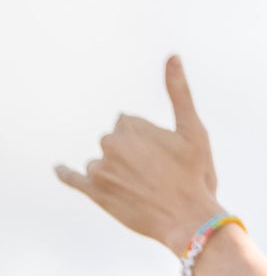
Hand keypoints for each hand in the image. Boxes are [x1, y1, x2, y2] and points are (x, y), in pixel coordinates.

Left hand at [54, 57, 219, 256]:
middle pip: (115, 142)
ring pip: (102, 162)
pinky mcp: (94, 192)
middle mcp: (111, 142)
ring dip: (115, 171)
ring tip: (140, 190)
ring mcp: (100, 168)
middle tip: (156, 176)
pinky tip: (60, 169)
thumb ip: (179, 92)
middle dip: (130, 154)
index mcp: (131, 125)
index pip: (129, 125)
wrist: (189, 220)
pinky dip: (66, 173)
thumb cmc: (196, 176)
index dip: (148, 141)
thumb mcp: (194, 131)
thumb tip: (172, 56)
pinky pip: (73, 178)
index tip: (164, 157)